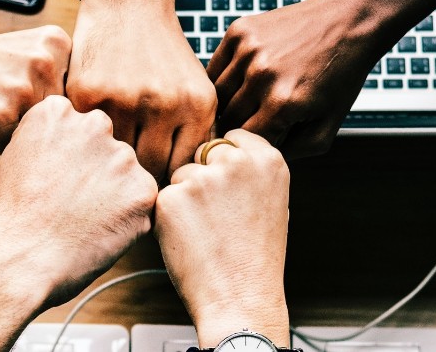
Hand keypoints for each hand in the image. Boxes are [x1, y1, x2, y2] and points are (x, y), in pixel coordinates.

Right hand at [0, 25, 70, 150]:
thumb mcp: (31, 50)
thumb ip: (61, 77)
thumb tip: (88, 128)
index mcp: (59, 44)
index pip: (75, 95)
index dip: (48, 100)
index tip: (24, 86)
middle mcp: (47, 63)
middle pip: (59, 116)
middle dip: (34, 118)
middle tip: (5, 97)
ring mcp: (24, 89)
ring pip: (38, 133)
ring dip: (16, 130)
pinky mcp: (1, 114)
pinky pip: (13, 145)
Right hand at [0, 95, 157, 304]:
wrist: (18, 258)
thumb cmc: (9, 217)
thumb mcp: (15, 158)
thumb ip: (50, 142)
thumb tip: (69, 149)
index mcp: (58, 112)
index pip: (77, 128)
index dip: (67, 159)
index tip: (54, 181)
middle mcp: (94, 124)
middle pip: (105, 147)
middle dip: (95, 172)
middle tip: (71, 205)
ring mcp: (122, 157)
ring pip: (126, 175)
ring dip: (114, 195)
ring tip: (82, 222)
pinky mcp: (143, 190)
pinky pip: (141, 203)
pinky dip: (127, 220)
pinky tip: (98, 233)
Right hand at [67, 0, 215, 181]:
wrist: (128, 1)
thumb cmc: (162, 53)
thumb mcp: (193, 88)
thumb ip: (193, 134)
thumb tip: (186, 188)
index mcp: (197, 105)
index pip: (182, 169)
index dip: (168, 182)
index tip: (155, 183)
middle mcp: (164, 104)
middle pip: (151, 171)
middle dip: (139, 177)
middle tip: (128, 179)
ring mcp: (124, 99)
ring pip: (116, 158)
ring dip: (110, 162)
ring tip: (106, 163)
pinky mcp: (88, 94)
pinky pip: (88, 137)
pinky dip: (88, 140)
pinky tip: (88, 138)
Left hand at [155, 130, 290, 346]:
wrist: (240, 298)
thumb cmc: (255, 258)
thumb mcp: (272, 203)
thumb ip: (251, 173)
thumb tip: (224, 153)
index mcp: (268, 160)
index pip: (232, 137)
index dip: (225, 162)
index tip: (228, 185)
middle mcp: (236, 162)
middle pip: (204, 153)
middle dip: (204, 177)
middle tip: (217, 217)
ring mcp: (202, 178)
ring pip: (181, 175)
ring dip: (185, 198)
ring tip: (206, 233)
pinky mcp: (172, 198)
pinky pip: (163, 198)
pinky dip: (169, 217)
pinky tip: (190, 240)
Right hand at [208, 0, 435, 158]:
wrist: (349, 20)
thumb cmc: (342, 74)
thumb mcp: (330, 124)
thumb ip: (296, 151)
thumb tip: (259, 159)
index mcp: (284, 104)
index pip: (247, 142)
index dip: (253, 147)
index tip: (260, 142)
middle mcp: (262, 76)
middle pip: (228, 120)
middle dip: (239, 127)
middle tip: (254, 123)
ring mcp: (248, 51)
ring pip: (217, 95)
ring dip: (228, 104)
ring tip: (248, 103)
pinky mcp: (239, 31)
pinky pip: (215, 68)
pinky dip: (223, 79)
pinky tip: (242, 80)